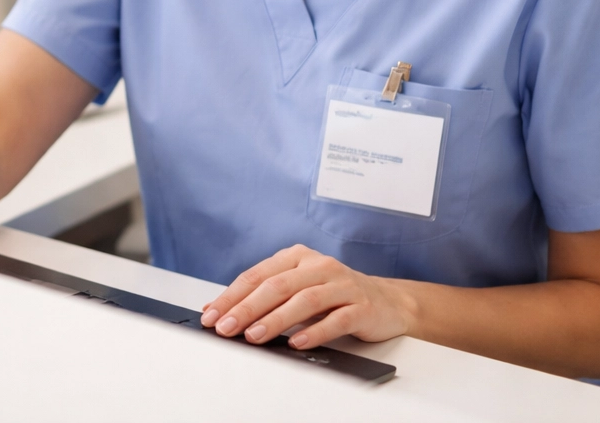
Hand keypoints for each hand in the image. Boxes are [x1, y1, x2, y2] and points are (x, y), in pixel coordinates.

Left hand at [199, 244, 415, 349]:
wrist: (387, 301)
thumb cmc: (334, 295)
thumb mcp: (297, 288)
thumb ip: (263, 296)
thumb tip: (220, 311)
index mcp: (298, 256)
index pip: (258, 275)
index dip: (232, 295)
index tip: (211, 315)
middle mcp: (319, 265)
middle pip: (277, 286)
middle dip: (247, 308)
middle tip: (226, 328)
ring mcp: (342, 284)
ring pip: (304, 300)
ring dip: (276, 320)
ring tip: (255, 336)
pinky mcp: (362, 306)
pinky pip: (336, 319)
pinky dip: (315, 331)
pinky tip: (298, 343)